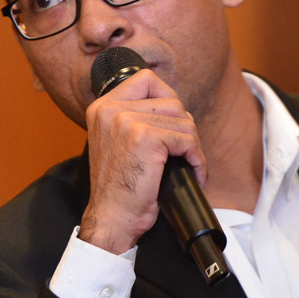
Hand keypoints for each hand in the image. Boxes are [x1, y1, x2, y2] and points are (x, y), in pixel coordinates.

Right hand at [79, 67, 207, 253]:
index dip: (168, 98)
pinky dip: (197, 159)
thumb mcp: (116, 143)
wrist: (111, 217)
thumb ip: (133, 119)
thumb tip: (174, 108)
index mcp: (101, 107)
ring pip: (183, 120)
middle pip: (171, 101)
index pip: (146, 80)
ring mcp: (127, 121)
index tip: (173, 123)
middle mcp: (111, 109)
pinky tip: (194, 173)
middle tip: (183, 153)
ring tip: (189, 166)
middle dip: (184, 128)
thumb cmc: (118, 188)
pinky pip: (187, 139)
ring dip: (193, 146)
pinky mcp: (145, 138)